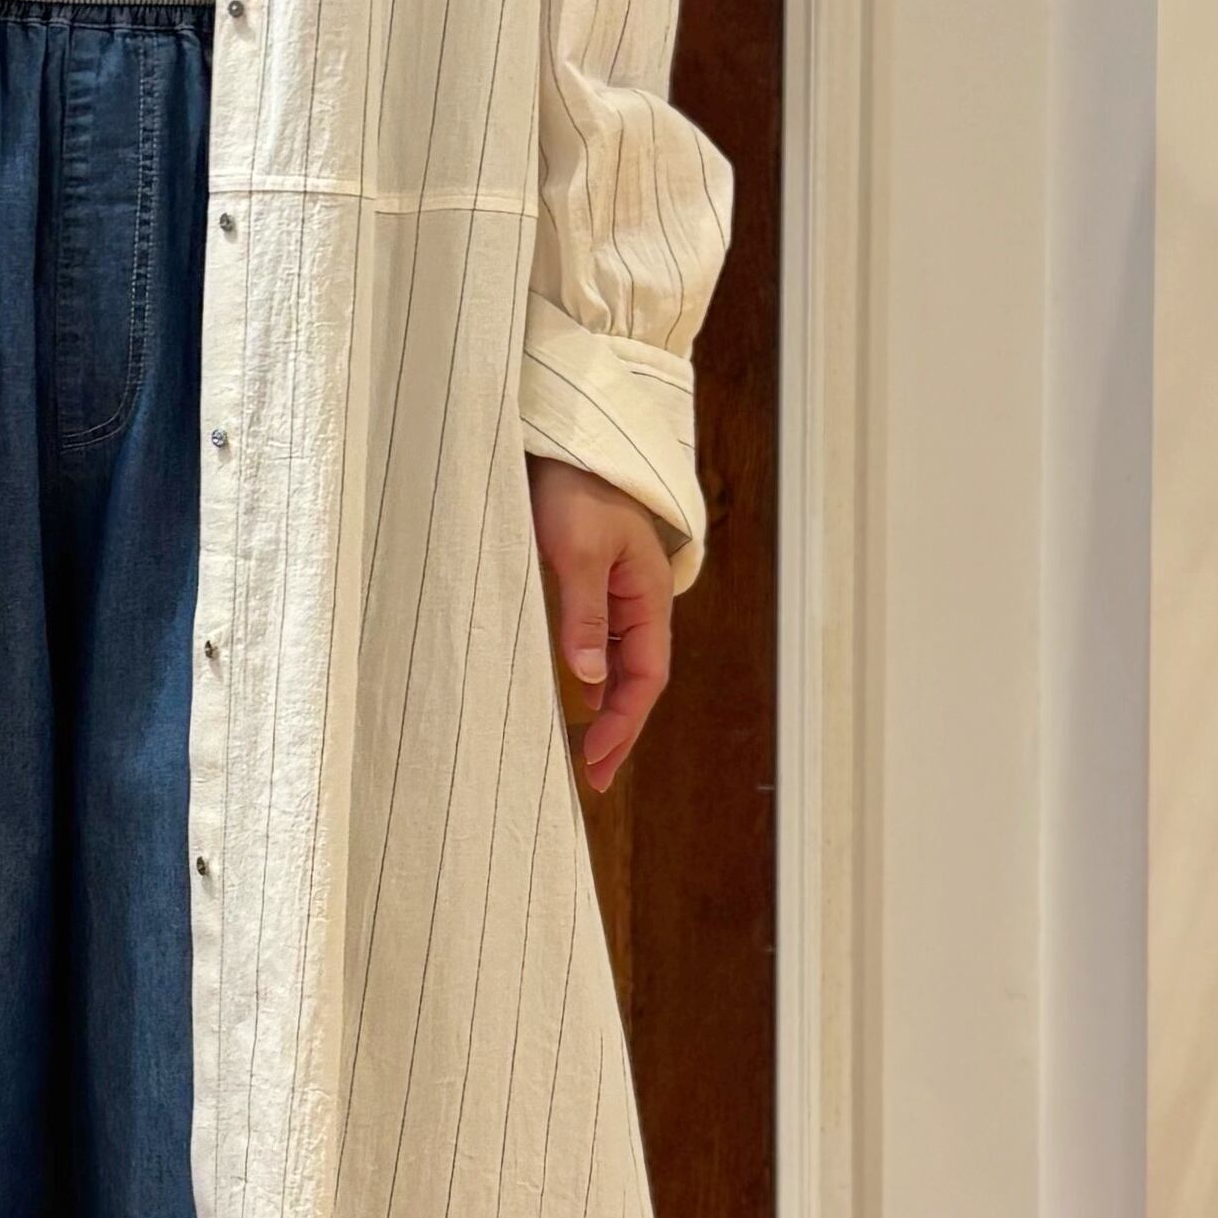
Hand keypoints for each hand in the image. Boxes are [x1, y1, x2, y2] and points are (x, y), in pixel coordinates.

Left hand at [528, 459, 675, 790]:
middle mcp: (640, 602)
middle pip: (637, 680)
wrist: (568, 439)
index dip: (623, 725)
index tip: (595, 763)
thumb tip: (590, 681)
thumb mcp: (578, 551)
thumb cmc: (577, 488)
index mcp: (649, 597)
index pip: (645, 677)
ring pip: (619, 665)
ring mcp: (619, 594)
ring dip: (606, 709)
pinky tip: (577, 696)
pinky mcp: (593, 583)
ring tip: (584, 751)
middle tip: (591, 779)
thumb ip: (584, 614)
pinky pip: (599, 643)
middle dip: (619, 731)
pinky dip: (590, 676)